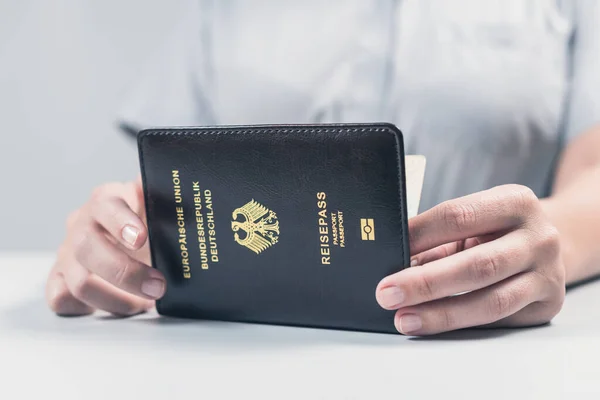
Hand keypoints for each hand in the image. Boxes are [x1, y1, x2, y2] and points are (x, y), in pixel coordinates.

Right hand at [46, 179, 164, 315]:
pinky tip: (119, 306)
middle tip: (158, 287)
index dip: (121, 222)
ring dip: (117, 300)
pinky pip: (61, 299)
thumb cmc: (146, 223)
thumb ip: (168, 204)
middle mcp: (82, 225)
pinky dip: (92, 308)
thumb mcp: (158, 209)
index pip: (106, 205)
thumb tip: (192, 205)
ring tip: (145, 304)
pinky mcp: (59, 279)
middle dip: (125, 273)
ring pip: (80, 282)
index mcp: (107, 200)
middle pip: (88, 248)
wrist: (124, 238)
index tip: (142, 238)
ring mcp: (67, 254)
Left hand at [376, 185, 565, 334]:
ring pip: (491, 301)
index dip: (419, 235)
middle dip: (426, 283)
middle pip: (477, 265)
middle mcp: (539, 236)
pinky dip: (461, 323)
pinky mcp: (548, 304)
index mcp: (514, 201)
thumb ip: (436, 238)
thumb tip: (390, 261)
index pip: (458, 217)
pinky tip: (434, 324)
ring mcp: (548, 272)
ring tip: (405, 318)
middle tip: (387, 293)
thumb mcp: (473, 221)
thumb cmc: (495, 231)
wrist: (549, 245)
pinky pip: (499, 320)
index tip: (389, 249)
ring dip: (442, 313)